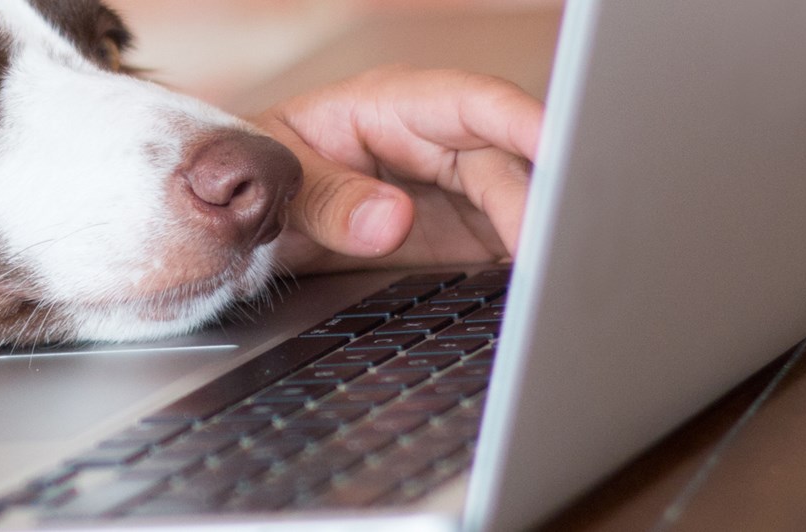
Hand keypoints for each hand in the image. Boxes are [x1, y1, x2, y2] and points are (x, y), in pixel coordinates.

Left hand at [257, 66, 543, 274]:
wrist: (246, 216)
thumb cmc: (264, 173)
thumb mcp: (282, 181)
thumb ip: (329, 200)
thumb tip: (390, 221)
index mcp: (396, 105)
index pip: (473, 103)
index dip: (521, 120)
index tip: (559, 147)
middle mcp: (440, 143)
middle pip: (509, 165)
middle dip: (537, 205)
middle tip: (552, 252)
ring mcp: (458, 189)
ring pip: (521, 208)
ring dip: (541, 242)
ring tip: (557, 281)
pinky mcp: (465, 234)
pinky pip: (508, 246)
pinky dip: (525, 270)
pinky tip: (540, 297)